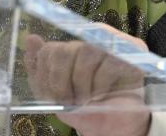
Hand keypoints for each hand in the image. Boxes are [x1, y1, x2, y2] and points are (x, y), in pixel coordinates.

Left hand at [23, 28, 149, 135]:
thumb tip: (31, 38)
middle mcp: (89, 42)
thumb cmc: (87, 111)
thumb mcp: (55, 97)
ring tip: (87, 99)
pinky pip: (109, 61)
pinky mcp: (133, 51)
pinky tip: (103, 95)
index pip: (49, 50)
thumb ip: (39, 69)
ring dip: (83, 83)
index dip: (48, 75)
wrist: (117, 128)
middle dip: (62, 80)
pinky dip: (101, 84)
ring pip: (86, 51)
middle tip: (70, 100)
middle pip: (65, 49)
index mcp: (70, 50)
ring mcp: (112, 43)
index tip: (55, 97)